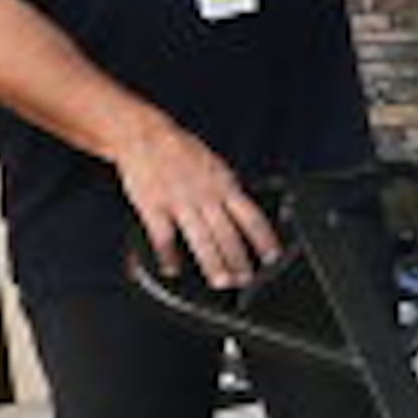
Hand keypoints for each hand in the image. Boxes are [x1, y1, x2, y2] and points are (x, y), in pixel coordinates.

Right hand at [115, 119, 278, 289]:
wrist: (145, 136)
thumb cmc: (181, 152)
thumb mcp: (216, 166)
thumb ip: (229, 191)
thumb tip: (246, 213)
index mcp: (224, 185)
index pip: (251, 216)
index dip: (264, 238)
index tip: (272, 256)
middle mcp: (206, 195)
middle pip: (228, 233)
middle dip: (239, 259)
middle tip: (246, 280)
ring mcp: (180, 202)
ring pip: (201, 238)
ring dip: (213, 263)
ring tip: (221, 281)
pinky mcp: (154, 207)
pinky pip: (163, 237)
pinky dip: (168, 256)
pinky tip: (172, 270)